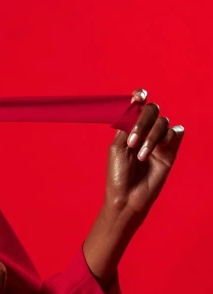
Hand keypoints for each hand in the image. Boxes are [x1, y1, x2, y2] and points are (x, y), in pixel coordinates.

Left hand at [104, 89, 184, 223]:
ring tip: (141, 155)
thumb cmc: (118, 174)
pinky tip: (157, 149)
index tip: (138, 96)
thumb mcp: (117, 147)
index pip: (137, 106)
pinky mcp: (171, 150)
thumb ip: (126, 126)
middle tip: (132, 141)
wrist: (128, 197)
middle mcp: (144, 131)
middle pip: (152, 110)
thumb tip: (134, 106)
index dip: (139, 96)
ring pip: (163, 122)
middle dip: (143, 121)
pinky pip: (177, 132)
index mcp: (128, 128)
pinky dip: (166, 137)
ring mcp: (159, 140)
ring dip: (151, 136)